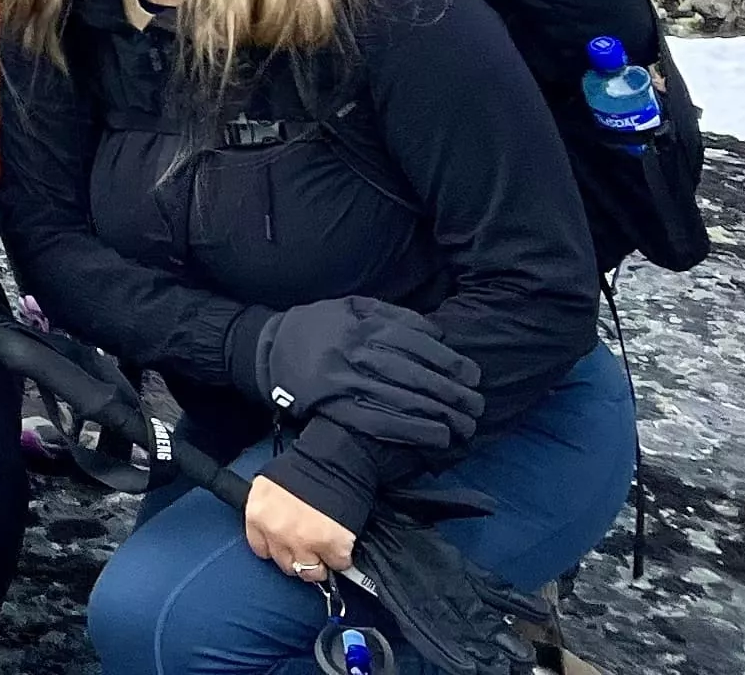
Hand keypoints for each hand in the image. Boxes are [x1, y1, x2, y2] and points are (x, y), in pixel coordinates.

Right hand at [231, 297, 486, 449]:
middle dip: (451, 392)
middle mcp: (355, 353)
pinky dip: (411, 431)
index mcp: (360, 325)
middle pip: (414, 374)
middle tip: (477, 405)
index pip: (416, 343)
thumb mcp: (348, 306)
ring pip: (402, 400)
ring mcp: (345, 382)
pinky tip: (436, 437)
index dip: (449, 360)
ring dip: (439, 415)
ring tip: (465, 426)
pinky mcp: (336, 408)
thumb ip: (390, 314)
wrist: (267, 351)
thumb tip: (435, 332)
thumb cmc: (315, 327)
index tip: (473, 375)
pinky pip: (379, 422)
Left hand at [240, 473, 357, 586]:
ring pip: (310, 571)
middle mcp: (276, 531)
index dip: (277, 547)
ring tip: (326, 549)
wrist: (335, 459)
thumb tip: (277, 531)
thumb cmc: (305, 467)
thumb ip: (271, 511)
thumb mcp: (272, 487)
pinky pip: (338, 564)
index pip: (261, 548)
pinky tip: (341, 542)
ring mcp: (304, 542)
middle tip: (309, 546)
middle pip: (285, 563)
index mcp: (258, 514)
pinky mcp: (331, 547)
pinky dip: (342, 557)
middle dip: (298, 556)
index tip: (286, 546)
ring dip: (319, 562)